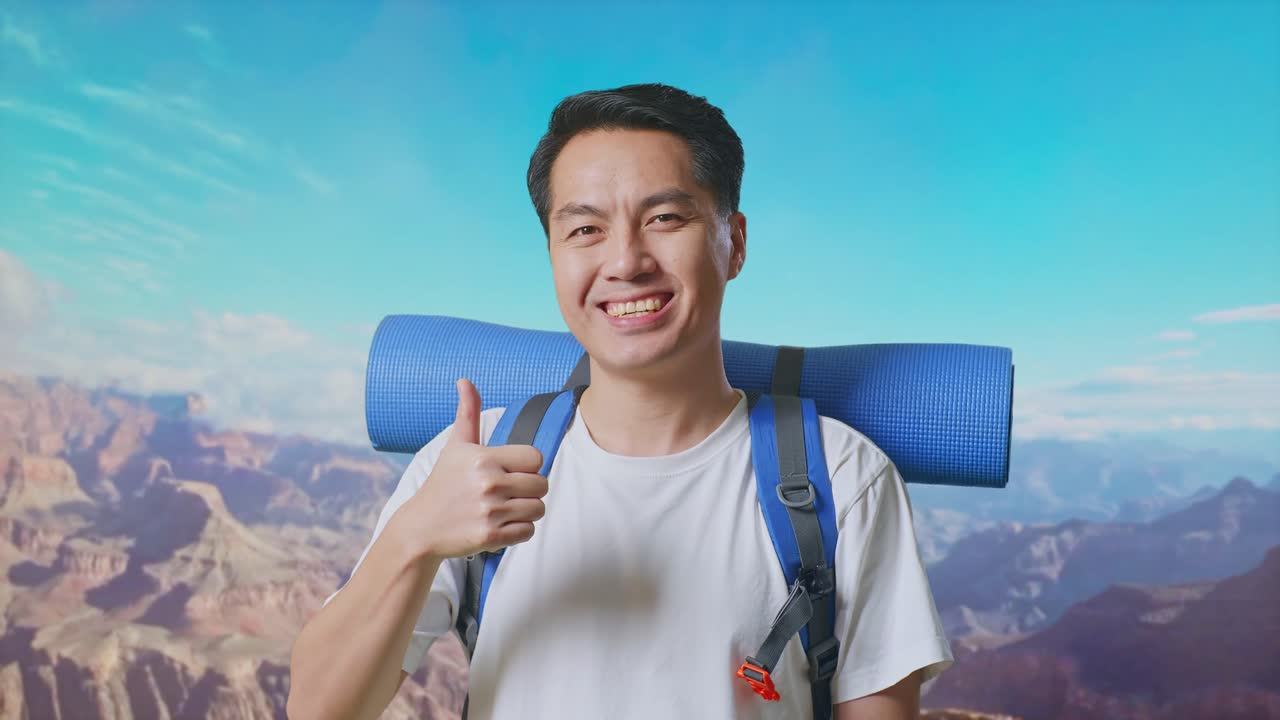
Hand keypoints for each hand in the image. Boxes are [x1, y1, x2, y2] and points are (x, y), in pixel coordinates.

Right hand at [396, 378, 547, 560]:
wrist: (421, 527)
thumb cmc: (443, 483)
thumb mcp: (456, 446)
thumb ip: (468, 413)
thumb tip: (465, 380)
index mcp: (484, 458)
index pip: (536, 458)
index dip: (526, 466)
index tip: (509, 471)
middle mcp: (489, 483)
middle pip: (542, 484)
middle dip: (529, 490)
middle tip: (507, 492)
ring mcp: (490, 511)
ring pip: (538, 509)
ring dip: (525, 511)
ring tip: (503, 509)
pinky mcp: (491, 537)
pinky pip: (529, 531)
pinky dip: (519, 530)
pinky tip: (500, 524)